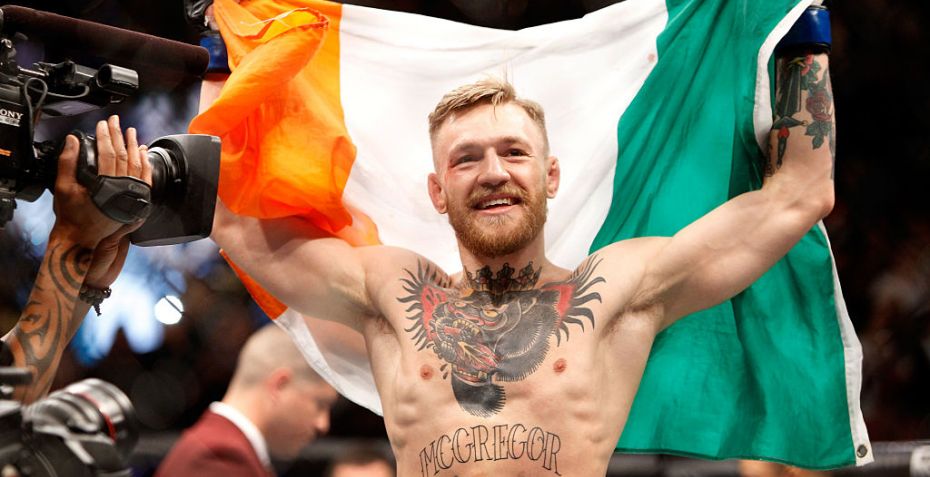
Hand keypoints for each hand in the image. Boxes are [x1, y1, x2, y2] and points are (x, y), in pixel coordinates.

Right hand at [51, 115, 151, 249]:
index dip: (105, 137)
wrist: (83, 238)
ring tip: (131, 131)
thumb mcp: (63, 187)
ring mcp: (132, 197)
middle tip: (115, 121)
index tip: (102, 124)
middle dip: (119, 136)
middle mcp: (122, 191)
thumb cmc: (72, 215)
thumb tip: (72, 140)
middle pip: (124, 156)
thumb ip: (67, 162)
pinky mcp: (137, 202)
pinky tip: (143, 152)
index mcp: (105, 187)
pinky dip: (145, 164)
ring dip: (134, 146)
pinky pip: (145, 179)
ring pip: (137, 166)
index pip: (108, 154)